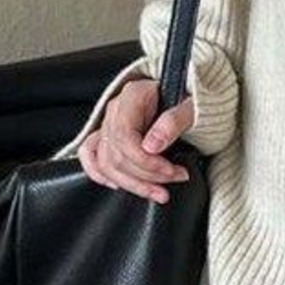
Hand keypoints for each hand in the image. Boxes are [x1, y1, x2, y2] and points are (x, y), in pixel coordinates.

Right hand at [77, 79, 194, 203]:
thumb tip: (151, 147)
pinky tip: (121, 186)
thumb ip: (174, 121)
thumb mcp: (193, 105)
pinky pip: (90, 155)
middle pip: (116, 154)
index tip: (170, 171)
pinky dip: (101, 174)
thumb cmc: (190, 97)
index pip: (124, 137)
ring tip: (160, 192)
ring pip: (106, 162)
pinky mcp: (108, 135)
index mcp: (133, 96)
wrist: (187, 92)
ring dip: (132, 184)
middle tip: (175, 178)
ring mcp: (109, 122)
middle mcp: (116, 109)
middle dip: (147, 176)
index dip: (146, 161)